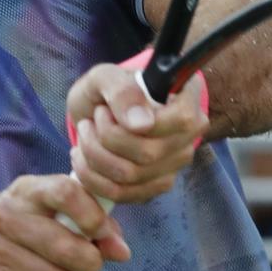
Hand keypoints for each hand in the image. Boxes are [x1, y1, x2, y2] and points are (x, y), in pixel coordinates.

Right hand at [0, 175, 130, 270]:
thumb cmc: (27, 228)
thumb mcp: (54, 215)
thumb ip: (94, 226)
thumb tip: (122, 252)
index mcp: (27, 190)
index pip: (65, 192)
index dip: (92, 216)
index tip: (101, 233)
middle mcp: (4, 214)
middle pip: (62, 245)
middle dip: (89, 263)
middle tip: (93, 268)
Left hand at [66, 62, 208, 203]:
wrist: (97, 113)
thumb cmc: (107, 90)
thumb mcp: (105, 77)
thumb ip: (122, 91)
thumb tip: (142, 125)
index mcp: (187, 100)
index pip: (182, 120)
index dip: (140, 122)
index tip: (106, 111)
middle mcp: (188, 136)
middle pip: (148, 153)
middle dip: (104, 138)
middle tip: (91, 121)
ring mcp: (174, 166)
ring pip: (130, 175)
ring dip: (94, 155)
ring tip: (85, 134)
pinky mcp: (154, 187)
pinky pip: (121, 193)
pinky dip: (92, 177)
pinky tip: (83, 156)